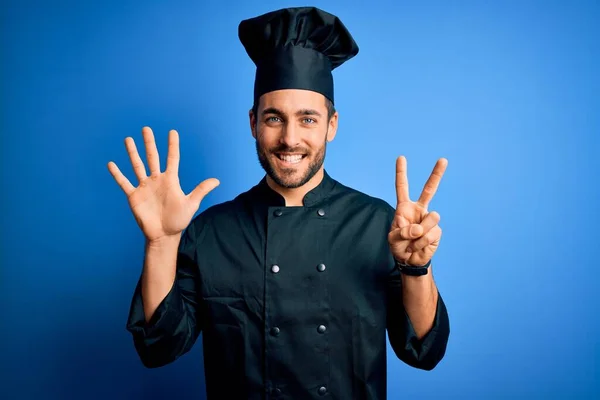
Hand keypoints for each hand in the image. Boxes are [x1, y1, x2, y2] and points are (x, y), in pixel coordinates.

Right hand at [107, 126, 219, 242]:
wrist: (164, 235)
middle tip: (146, 129)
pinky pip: (124, 183)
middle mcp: (156, 180)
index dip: (172, 146)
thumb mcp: (191, 204)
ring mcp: (144, 187)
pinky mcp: (134, 196)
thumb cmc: (178, 220)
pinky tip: (111, 164)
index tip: (172, 132)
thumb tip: (217, 180)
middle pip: (152, 158)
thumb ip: (201, 190)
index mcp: (170, 180)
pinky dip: (117, 174)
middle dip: (149, 143)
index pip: (172, 159)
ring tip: (128, 139)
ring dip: (133, 153)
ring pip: (137, 166)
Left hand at [388, 156, 447, 266]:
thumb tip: (418, 228)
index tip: (401, 158)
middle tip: (443, 159)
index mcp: (404, 208)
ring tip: (413, 241)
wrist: (409, 261)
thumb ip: (402, 232)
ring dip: (419, 233)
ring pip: (432, 217)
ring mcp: (429, 220)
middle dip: (436, 174)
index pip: (402, 187)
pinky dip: (422, 242)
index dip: (401, 173)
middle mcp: (419, 210)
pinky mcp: (437, 231)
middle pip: (429, 189)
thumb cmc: (398, 246)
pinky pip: (432, 233)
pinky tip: (418, 246)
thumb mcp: (393, 239)